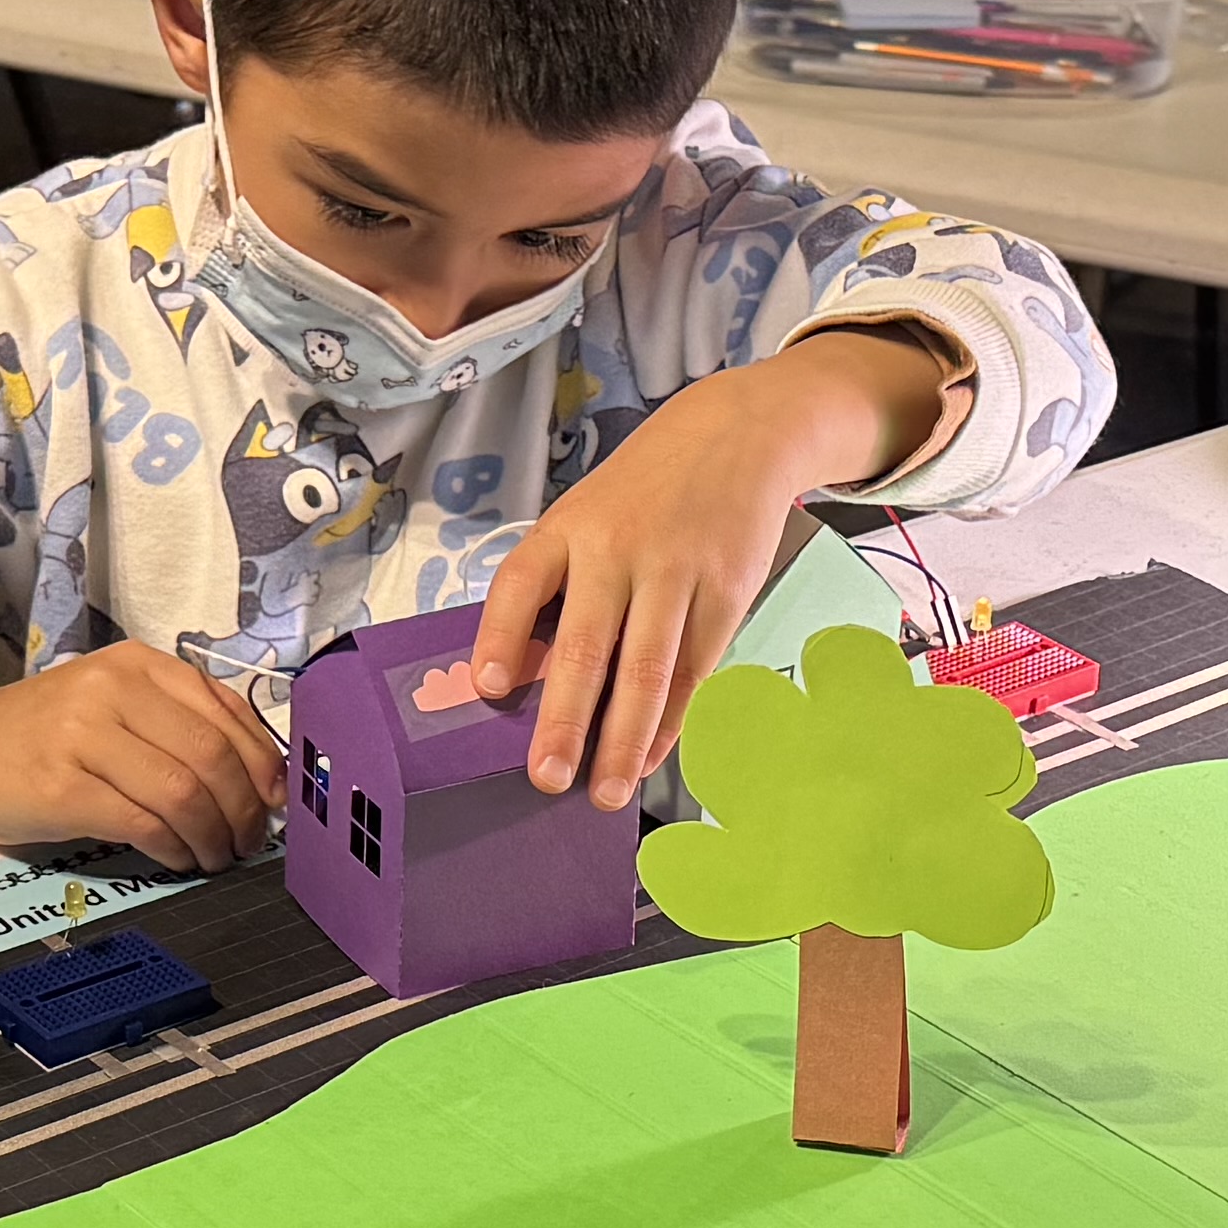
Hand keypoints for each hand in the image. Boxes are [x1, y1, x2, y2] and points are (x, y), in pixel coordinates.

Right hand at [0, 650, 280, 873]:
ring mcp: (83, 734)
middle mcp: (114, 689)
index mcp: (139, 665)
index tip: (276, 804)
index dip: (264, 767)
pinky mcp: (60, 786)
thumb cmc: (44, 734)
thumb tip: (261, 779)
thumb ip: (179, 724)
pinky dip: (173, 848)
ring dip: (212, 836)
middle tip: (247, 843)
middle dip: (244, 810)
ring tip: (214, 858)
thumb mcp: (114, 705)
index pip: (227, 714)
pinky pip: (142, 822)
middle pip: (212, 756)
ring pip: (183, 791)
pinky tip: (176, 860)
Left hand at [475, 329, 952, 798]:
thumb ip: (556, 584)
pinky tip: (651, 755)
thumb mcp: (586, 515)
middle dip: (565, 718)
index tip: (488, 687)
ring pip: (648, 669)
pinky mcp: (726, 592)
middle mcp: (618, 548)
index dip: (500, 635)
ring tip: (606, 793)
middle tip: (547, 778)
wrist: (739, 434)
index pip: (521, 583)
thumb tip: (521, 679)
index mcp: (568, 527)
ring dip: (625, 739)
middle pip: (587, 643)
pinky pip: (693, 669)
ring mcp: (676, 571)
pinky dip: (671, 719)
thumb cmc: (643, 491)